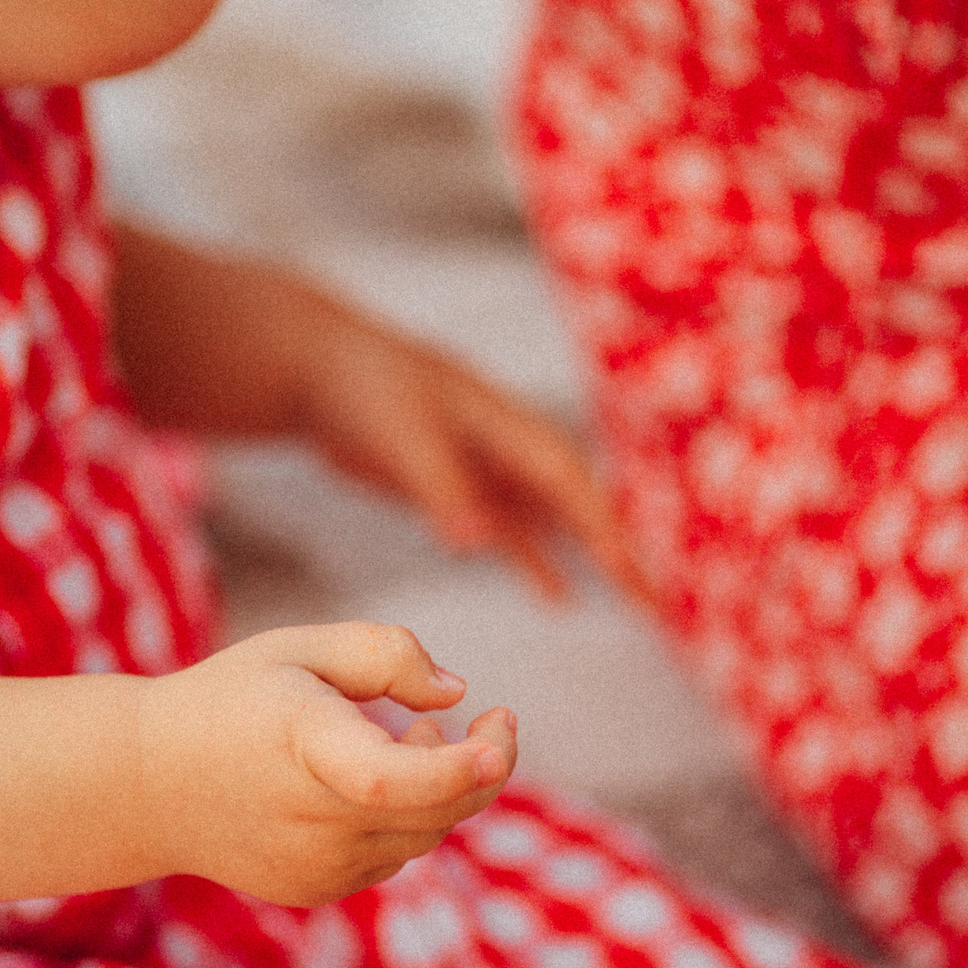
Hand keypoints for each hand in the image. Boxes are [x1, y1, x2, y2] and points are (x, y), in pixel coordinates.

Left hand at [106, 225, 643, 602]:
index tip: (636, 577)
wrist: (312, 363)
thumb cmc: (359, 386)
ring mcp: (483, 462)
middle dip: (616, 549)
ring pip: (549, 516)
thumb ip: (439, 487)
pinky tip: (557, 595)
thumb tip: (479, 541)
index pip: (569, 484)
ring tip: (629, 601)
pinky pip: (509, 527)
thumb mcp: (400, 434)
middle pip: (575, 502)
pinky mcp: (454, 480)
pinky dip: (535, 557)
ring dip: (586, 555)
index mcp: (502, 423)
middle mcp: (505, 443)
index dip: (605, 532)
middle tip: (655, 605)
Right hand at [135, 622, 516, 906]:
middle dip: (484, 765)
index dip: (460, 766)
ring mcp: (314, 864)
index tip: (498, 726)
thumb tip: (457, 696)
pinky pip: (393, 855)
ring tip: (412, 737)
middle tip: (491, 722)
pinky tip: (370, 783)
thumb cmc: (231, 700)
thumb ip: (385, 654)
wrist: (148, 784)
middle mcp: (312, 817)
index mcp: (304, 744)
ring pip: (425, 835)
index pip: (394, 779)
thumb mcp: (299, 648)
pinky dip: (405, 819)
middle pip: (438, 810)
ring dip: (444, 789)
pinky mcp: (316, 889)